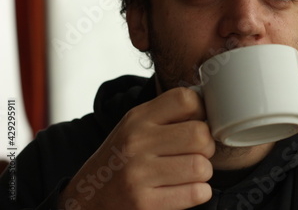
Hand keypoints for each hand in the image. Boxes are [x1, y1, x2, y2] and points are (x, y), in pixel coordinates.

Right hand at [58, 87, 214, 209]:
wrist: (85, 200)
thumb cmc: (121, 160)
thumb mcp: (136, 126)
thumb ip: (167, 114)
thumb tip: (211, 108)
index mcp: (138, 118)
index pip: (185, 99)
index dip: (201, 111)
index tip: (198, 122)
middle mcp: (136, 142)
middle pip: (200, 134)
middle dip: (207, 146)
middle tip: (197, 153)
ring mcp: (138, 174)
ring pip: (202, 166)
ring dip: (203, 172)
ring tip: (189, 173)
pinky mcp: (144, 203)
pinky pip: (196, 193)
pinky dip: (199, 192)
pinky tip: (186, 189)